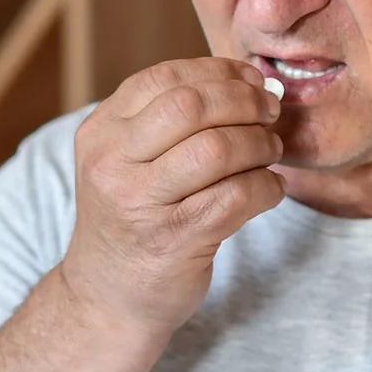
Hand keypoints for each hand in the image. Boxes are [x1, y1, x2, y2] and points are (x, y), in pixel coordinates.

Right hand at [58, 57, 284, 333]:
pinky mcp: (174, 240)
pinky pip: (238, 196)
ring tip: (271, 152)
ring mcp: (140, 204)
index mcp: (100, 134)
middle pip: (191, 106)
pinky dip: (267, 187)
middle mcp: (112, 165)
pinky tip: (271, 189)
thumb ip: (166, 122)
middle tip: (270, 112)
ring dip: (260, 145)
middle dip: (244, 102)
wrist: (107, 299)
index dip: (216, 72)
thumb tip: (247, 81)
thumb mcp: (124, 162)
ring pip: (217, 149)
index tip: (250, 80)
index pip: (163, 79)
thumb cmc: (131, 221)